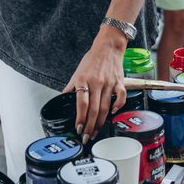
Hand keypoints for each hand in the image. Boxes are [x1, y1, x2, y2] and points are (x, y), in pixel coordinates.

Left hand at [64, 28, 127, 142]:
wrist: (108, 46)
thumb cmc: (92, 59)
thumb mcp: (77, 72)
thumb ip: (70, 87)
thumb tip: (62, 99)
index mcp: (84, 80)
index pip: (82, 103)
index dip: (80, 118)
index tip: (78, 128)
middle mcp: (96, 82)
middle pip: (94, 110)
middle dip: (89, 126)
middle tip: (86, 137)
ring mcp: (109, 83)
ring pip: (105, 108)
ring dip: (100, 123)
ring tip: (95, 132)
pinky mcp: (119, 82)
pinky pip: (120, 97)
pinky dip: (118, 107)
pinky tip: (113, 114)